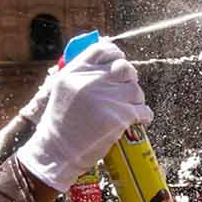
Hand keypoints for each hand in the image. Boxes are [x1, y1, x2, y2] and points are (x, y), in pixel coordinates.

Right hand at [18, 40, 152, 191]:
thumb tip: (106, 60)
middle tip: (124, 92)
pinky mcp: (119, 117)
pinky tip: (136, 121)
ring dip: (136, 100)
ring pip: (136, 90)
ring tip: (127, 110)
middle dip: (129, 79)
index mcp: (74, 72)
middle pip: (124, 68)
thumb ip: (80, 74)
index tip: (118, 65)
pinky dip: (144, 116)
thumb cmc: (60, 124)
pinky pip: (143, 110)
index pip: (102, 49)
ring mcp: (106, 98)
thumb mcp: (61, 90)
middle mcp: (91, 81)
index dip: (115, 55)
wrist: (58, 152)